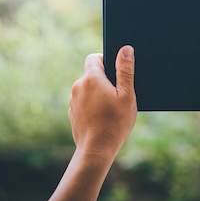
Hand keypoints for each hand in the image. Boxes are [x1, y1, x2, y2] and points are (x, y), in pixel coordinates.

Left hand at [40, 45, 137, 200]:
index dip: (106, 60)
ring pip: (88, 89)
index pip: (94, 58)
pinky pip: (84, 103)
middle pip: (92, 74)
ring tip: (112, 109)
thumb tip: (125, 49)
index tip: (118, 72)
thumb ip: (125, 71)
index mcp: (91, 78)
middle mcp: (78, 86)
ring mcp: (73, 101)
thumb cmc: (114, 123)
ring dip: (99, 94)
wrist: (96, 151)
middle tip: (120, 94)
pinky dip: (93, 106)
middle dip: (105, 80)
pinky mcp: (72, 114)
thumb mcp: (127, 95)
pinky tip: (104, 118)